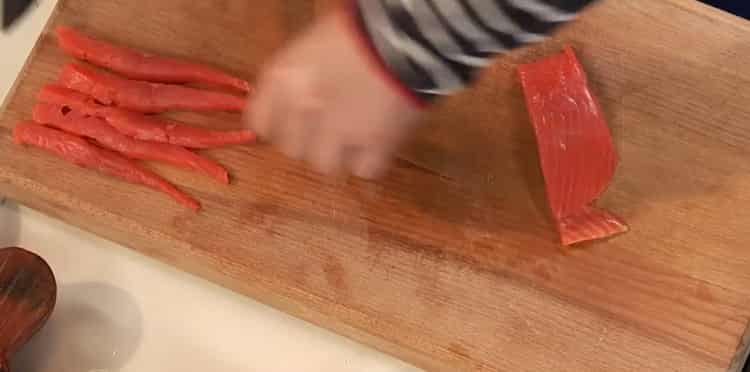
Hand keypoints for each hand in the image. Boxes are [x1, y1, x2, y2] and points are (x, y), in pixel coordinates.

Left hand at [245, 9, 422, 178]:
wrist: (407, 33)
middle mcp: (303, 110)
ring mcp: (340, 132)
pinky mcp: (377, 145)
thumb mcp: (312, 43)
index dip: (278, 125)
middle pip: (293, 149)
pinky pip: (365, 170)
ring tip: (357, 135)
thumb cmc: (357, 29)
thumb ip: (297, 76)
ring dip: (339, 153)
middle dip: (310, 139)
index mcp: (283, 79)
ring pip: (326, 165)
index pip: (260, 123)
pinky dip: (371, 161)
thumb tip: (295, 103)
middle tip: (330, 125)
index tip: (292, 122)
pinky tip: (378, 143)